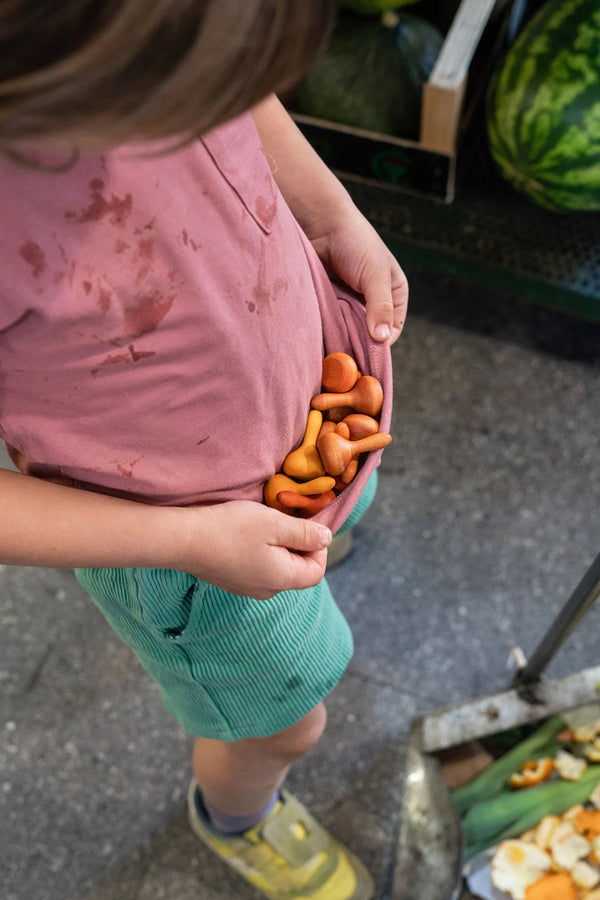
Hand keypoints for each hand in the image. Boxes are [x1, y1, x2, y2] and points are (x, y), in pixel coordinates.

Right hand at [180, 501, 331, 599]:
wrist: (184, 539)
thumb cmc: (231, 528)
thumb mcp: (275, 523)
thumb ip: (305, 533)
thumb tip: (327, 538)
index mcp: (282, 579)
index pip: (317, 571)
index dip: (318, 547)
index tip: (305, 523)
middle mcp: (267, 590)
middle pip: (297, 570)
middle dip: (297, 544)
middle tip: (283, 519)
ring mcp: (247, 588)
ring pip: (277, 567)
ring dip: (277, 545)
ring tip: (263, 524)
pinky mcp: (232, 581)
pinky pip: (258, 567)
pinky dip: (260, 550)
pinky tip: (245, 534)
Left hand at [308, 204, 407, 345]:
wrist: (320, 223)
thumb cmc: (355, 242)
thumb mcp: (375, 275)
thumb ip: (380, 307)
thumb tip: (381, 339)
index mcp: (394, 295)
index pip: (392, 330)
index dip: (381, 344)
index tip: (366, 354)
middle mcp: (373, 302)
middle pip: (368, 335)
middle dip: (358, 344)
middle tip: (346, 355)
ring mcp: (349, 304)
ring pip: (348, 332)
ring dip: (341, 338)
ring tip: (332, 345)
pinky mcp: (329, 304)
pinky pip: (330, 325)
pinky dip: (326, 331)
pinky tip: (320, 336)